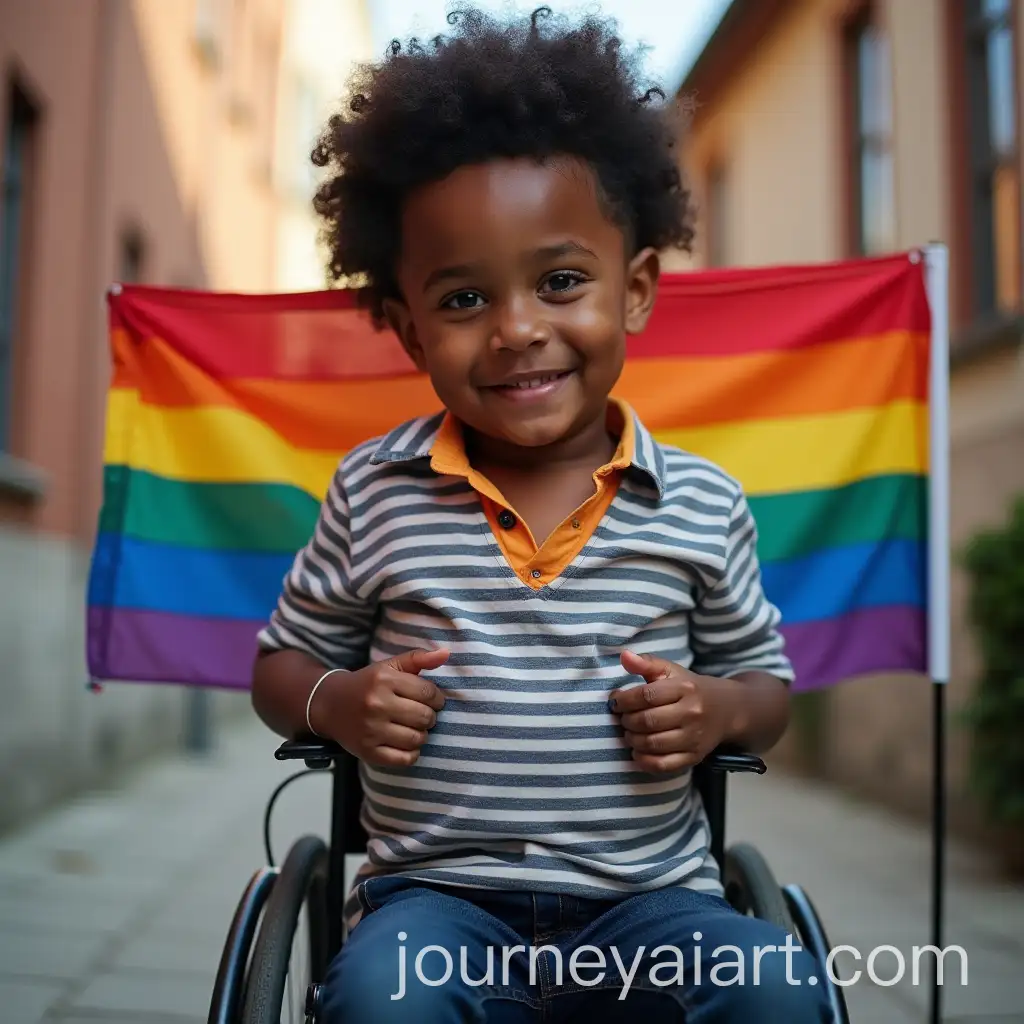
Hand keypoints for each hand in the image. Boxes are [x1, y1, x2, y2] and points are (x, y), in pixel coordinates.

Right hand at [311, 647, 448, 766]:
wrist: (329, 705)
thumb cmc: (366, 684)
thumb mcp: (389, 666)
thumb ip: (418, 658)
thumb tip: (447, 653)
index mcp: (384, 680)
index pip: (428, 692)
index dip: (437, 698)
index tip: (433, 700)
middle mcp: (376, 704)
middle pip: (425, 717)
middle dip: (430, 716)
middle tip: (422, 714)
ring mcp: (371, 730)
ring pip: (418, 739)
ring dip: (422, 734)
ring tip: (414, 727)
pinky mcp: (368, 751)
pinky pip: (405, 759)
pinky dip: (412, 753)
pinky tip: (406, 743)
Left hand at [610, 651, 737, 772]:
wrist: (727, 709)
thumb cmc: (690, 688)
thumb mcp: (671, 671)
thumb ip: (646, 663)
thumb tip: (624, 656)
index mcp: (685, 688)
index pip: (646, 695)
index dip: (624, 700)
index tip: (615, 701)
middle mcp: (692, 713)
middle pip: (647, 721)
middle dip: (626, 720)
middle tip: (622, 718)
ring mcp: (694, 737)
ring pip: (652, 744)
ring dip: (632, 739)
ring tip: (630, 732)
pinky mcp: (694, 757)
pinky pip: (663, 765)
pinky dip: (644, 760)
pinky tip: (638, 750)